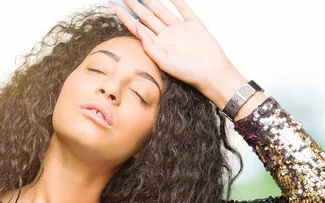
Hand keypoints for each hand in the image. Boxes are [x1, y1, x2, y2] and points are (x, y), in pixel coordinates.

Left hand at [109, 0, 235, 93]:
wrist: (212, 73)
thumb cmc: (189, 73)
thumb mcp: (164, 61)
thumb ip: (149, 45)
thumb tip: (137, 26)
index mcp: (158, 45)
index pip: (137, 27)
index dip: (124, 16)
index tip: (113, 5)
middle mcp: (167, 36)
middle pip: (147, 16)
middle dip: (134, 5)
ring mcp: (180, 30)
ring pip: (162, 11)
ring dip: (151, 1)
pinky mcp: (195, 26)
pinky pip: (184, 9)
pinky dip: (177, 1)